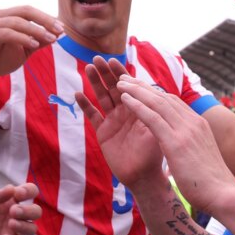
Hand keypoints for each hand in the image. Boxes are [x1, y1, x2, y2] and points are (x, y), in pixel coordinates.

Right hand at [0, 7, 63, 84]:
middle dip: (44, 20)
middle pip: (24, 11)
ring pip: (16, 21)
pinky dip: (22, 38)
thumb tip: (57, 35)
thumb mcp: (24, 51)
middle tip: (60, 30)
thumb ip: (38, 41)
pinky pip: (7, 33)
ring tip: (51, 39)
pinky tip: (34, 45)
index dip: (46, 18)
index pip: (29, 11)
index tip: (62, 28)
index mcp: (4, 15)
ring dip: (36, 30)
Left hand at [0, 183, 41, 234]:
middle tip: (13, 212)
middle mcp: (12, 215)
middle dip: (29, 210)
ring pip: (32, 229)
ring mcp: (10, 231)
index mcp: (6, 200)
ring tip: (10, 224)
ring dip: (25, 226)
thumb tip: (12, 189)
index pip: (28, 192)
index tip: (18, 194)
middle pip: (35, 211)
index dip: (29, 191)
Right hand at [76, 59, 169, 190]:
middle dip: (106, 73)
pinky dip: (85, 105)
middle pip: (114, 87)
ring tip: (88, 68)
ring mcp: (114, 121)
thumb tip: (149, 91)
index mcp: (140, 108)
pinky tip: (78, 94)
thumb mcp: (155, 129)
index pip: (130, 86)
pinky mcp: (103, 132)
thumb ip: (150, 111)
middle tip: (97, 59)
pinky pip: (93, 115)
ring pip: (102, 97)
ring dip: (95, 83)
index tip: (113, 60)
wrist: (144, 176)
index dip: (121, 73)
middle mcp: (126, 111)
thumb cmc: (154, 154)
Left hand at [99, 70, 234, 214]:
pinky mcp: (176, 142)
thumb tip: (185, 151)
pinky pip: (152, 117)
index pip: (174, 103)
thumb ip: (193, 148)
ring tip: (119, 83)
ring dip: (136, 90)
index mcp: (200, 125)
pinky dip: (137, 105)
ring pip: (157, 102)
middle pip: (164, 97)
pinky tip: (124, 99)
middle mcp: (194, 122)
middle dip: (143, 86)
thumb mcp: (202, 158)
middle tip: (125, 78)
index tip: (140, 89)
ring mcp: (186, 130)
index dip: (155, 94)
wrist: (223, 195)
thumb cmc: (212, 184)